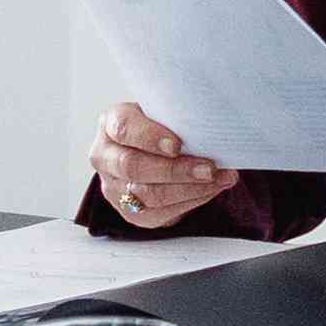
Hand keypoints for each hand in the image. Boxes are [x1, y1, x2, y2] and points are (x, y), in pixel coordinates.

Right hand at [94, 102, 236, 230]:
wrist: (150, 153)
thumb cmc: (159, 127)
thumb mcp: (162, 113)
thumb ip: (176, 117)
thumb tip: (214, 123)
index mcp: (110, 123)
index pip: (124, 128)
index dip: (149, 137)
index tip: (177, 145)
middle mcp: (105, 157)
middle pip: (133, 167)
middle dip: (175, 170)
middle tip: (209, 168)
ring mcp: (113, 188)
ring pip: (148, 194)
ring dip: (189, 189)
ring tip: (219, 179)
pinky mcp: (129, 212)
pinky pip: (160, 212)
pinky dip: (191, 201)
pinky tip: (211, 190)